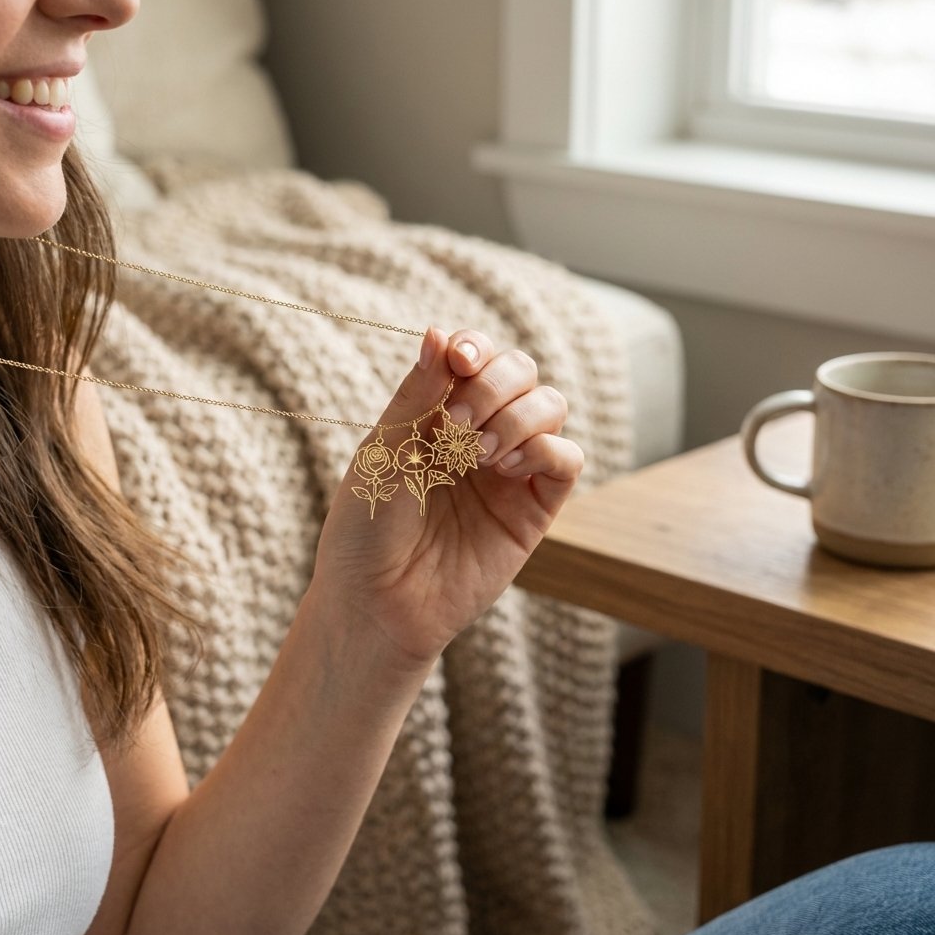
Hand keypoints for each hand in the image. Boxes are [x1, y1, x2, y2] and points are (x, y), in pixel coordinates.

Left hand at [307, 327, 583, 667]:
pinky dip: (545, 450)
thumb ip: (416, 394)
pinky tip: (503, 468)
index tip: (457, 361)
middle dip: (495, 383)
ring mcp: (510, 470)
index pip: (477, 356)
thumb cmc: (366, 527)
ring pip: (551, 406)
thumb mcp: (383, 451)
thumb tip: (437, 332)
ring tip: (476, 453)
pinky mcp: (534, 509)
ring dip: (518, 416)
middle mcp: (479, 434)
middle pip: (522, 372)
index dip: (474, 347)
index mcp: (438, 413)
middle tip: (455, 424)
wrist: (375, 602)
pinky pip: (568, 460)